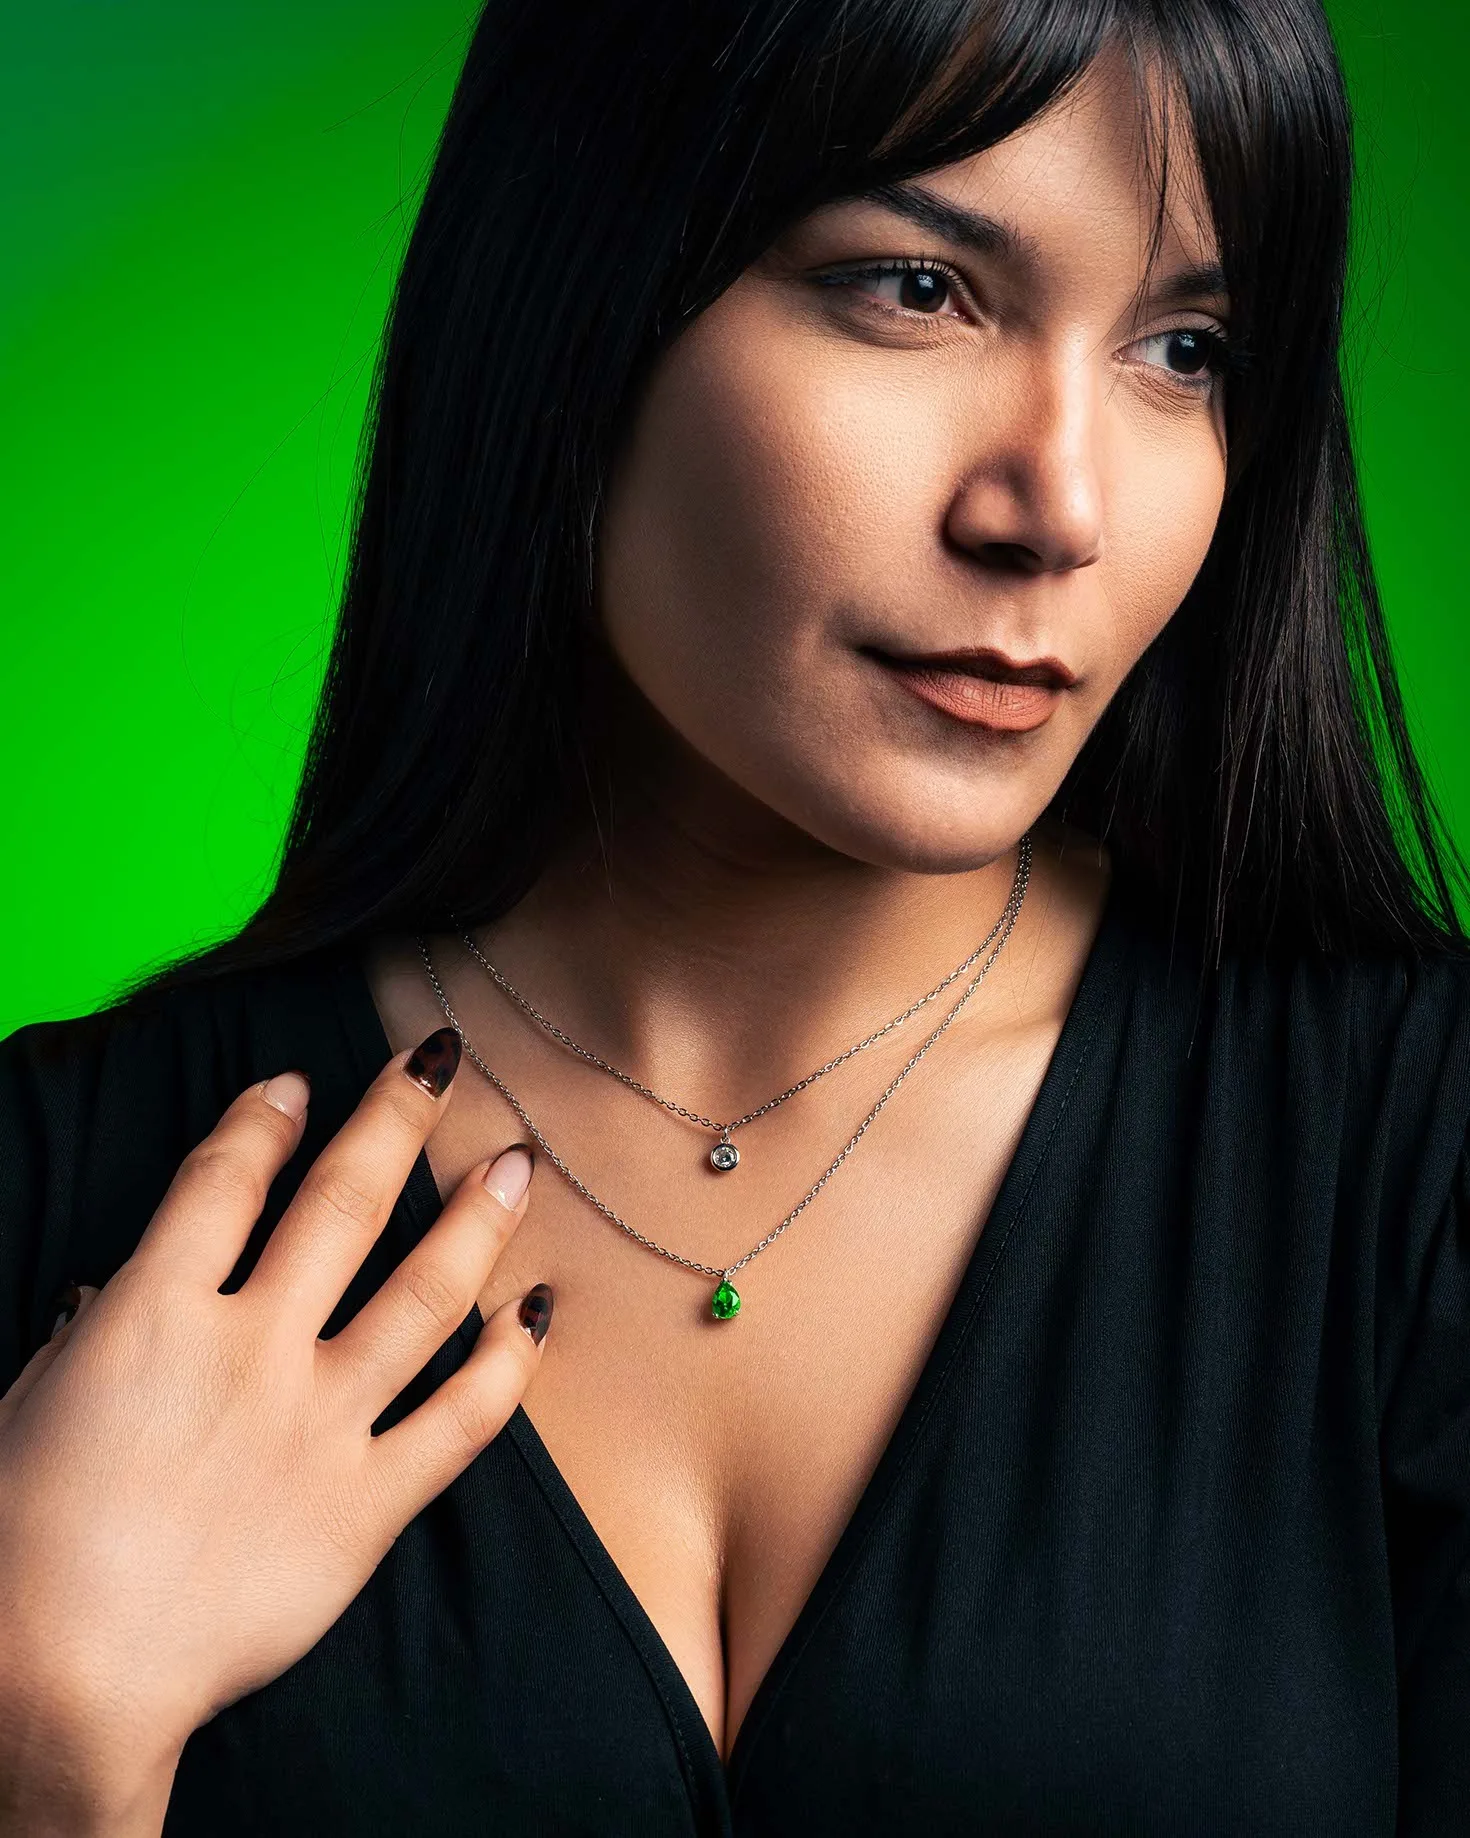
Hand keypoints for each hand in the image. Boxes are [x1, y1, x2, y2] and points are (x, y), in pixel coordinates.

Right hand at [0, 1028, 548, 1836]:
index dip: (264, 1119)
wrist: (59, 1680)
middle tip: (438, 1059)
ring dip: (479, 1220)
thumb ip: (102, 1331)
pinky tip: (535, 1314)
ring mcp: (320, 1422)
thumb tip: (133, 1286)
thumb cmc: (19, 1544)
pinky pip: (461, 1420)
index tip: (297, 1086)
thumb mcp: (31, 1402)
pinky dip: (509, 1364)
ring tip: (517, 1165)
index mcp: (154, 1312)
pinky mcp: (367, 1504)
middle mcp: (253, 1347)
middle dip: (396, 1116)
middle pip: (344, 1201)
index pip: (226, 1180)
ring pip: (425, 1293)